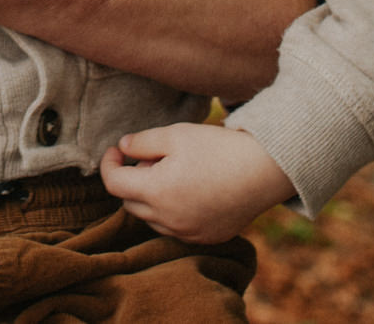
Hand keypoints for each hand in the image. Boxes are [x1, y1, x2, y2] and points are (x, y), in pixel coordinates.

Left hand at [99, 123, 293, 242]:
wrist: (264, 170)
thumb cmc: (218, 148)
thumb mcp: (175, 134)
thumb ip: (142, 142)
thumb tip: (123, 147)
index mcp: (156, 192)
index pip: (113, 184)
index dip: (108, 164)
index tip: (116, 150)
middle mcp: (169, 219)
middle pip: (130, 203)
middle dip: (131, 180)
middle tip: (152, 157)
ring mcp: (188, 233)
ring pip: (151, 219)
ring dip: (150, 198)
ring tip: (174, 173)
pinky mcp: (206, 238)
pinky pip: (176, 229)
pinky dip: (172, 212)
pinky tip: (190, 191)